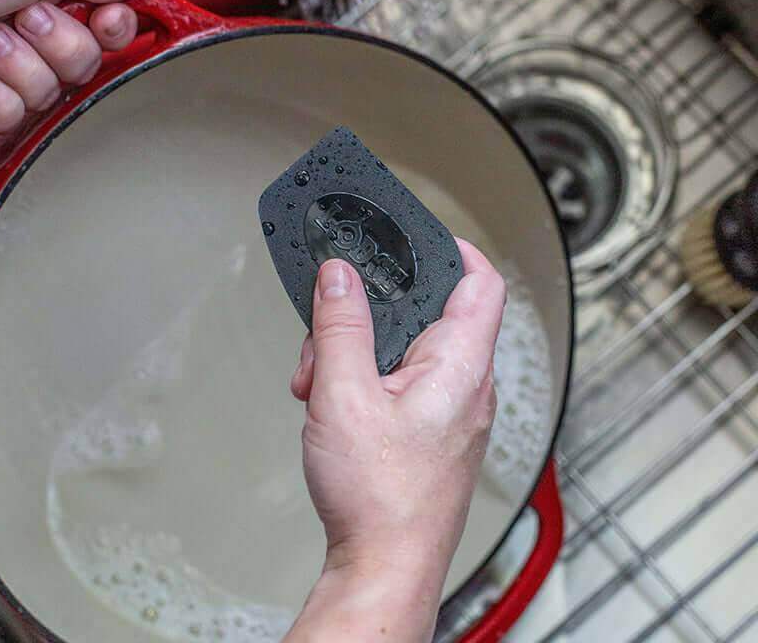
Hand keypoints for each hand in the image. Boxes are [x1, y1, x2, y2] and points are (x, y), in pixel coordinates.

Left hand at [0, 0, 150, 132]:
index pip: (110, 22)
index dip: (115, 27)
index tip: (103, 18)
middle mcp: (31, 28)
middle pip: (88, 62)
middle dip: (57, 42)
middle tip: (20, 17)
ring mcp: (9, 68)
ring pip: (53, 93)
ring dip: (18, 65)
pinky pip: (15, 117)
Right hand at [285, 239, 504, 642]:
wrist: (385, 566)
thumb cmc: (383, 497)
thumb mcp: (345, 394)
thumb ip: (341, 326)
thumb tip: (339, 276)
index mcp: (459, 365)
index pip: (481, 282)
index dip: (454, 249)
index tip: (420, 234)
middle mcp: (464, 385)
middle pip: (426, 314)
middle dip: (370, 314)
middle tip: (332, 331)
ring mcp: (448, 410)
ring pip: (403, 351)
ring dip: (356, 353)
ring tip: (321, 383)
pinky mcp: (429, 431)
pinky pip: (399, 384)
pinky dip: (362, 381)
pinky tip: (330, 406)